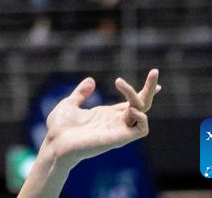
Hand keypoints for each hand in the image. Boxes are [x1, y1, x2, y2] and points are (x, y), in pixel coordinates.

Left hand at [44, 69, 160, 170]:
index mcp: (106, 114)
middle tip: (154, 71)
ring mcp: (118, 129)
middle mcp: (115, 122)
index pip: (132, 103)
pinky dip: (141, 116)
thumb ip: (81, 93)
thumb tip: (91, 81)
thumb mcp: (70, 104)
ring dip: (138, 96)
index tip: (156, 81)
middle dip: (149, 89)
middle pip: (141, 105)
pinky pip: (141, 130)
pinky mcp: (119, 138)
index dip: (144, 92)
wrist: (55, 142)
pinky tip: (129, 106)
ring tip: (119, 83)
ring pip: (142, 112)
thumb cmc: (60, 128)